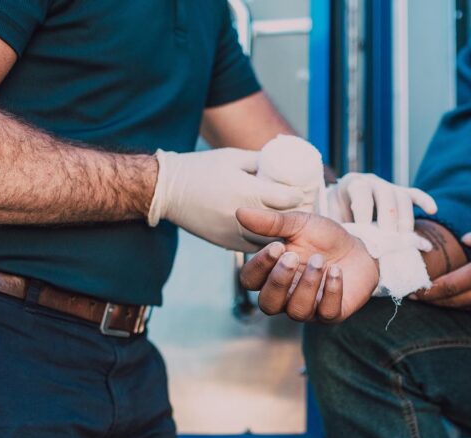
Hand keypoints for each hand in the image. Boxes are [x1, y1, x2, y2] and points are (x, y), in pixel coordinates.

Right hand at [148, 148, 311, 250]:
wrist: (167, 191)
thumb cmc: (201, 168)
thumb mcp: (234, 157)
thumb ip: (260, 161)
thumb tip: (284, 163)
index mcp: (249, 191)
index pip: (288, 199)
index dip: (300, 196)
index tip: (303, 191)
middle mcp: (244, 217)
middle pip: (284, 222)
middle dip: (296, 215)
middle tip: (303, 208)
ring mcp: (235, 233)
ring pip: (270, 240)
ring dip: (282, 233)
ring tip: (289, 224)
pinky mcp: (226, 244)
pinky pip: (253, 247)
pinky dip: (264, 241)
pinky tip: (270, 234)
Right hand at [236, 208, 378, 322]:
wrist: (358, 248)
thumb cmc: (323, 240)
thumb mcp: (298, 224)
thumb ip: (271, 223)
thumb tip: (240, 212)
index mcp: (271, 275)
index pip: (250, 281)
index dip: (259, 266)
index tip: (277, 246)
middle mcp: (286, 297)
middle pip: (268, 304)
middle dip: (279, 281)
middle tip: (292, 256)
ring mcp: (309, 308)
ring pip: (297, 311)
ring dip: (307, 284)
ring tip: (320, 261)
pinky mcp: (333, 313)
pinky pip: (327, 313)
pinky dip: (331, 291)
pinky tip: (336, 271)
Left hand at [319, 173, 436, 232]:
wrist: (341, 203)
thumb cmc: (335, 213)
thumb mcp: (329, 216)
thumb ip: (334, 224)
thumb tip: (342, 237)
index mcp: (352, 183)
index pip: (361, 191)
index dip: (363, 210)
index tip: (364, 229)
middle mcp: (373, 181)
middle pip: (386, 195)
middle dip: (388, 219)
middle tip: (387, 240)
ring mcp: (389, 186)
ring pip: (403, 197)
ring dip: (405, 218)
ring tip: (403, 238)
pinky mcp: (401, 193)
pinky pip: (415, 194)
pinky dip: (425, 201)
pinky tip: (433, 210)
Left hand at [416, 217, 470, 311]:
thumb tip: (466, 240)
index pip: (452, 284)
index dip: (431, 289)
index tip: (415, 290)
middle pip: (456, 301)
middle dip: (434, 300)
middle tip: (416, 297)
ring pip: (470, 307)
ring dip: (451, 305)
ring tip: (435, 300)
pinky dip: (470, 304)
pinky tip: (464, 300)